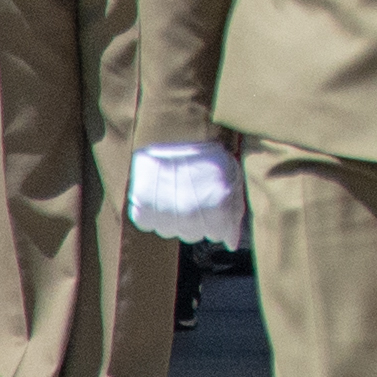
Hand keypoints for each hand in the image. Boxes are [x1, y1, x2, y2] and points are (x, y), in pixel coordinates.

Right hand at [128, 141, 243, 249]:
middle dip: (199, 221)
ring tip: (177, 192)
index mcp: (217, 208)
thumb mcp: (231, 177)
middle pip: (195, 235)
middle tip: (195, 197)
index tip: (217, 211)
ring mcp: (164, 216)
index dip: (220, 222)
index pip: (221, 234)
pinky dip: (156, 213)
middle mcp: (190, 217)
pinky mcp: (142, 212)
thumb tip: (232, 243)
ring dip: (176, 218)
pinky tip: (161, 195)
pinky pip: (151, 223)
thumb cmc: (207, 154)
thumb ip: (234, 210)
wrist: (172, 134)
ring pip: (172, 231)